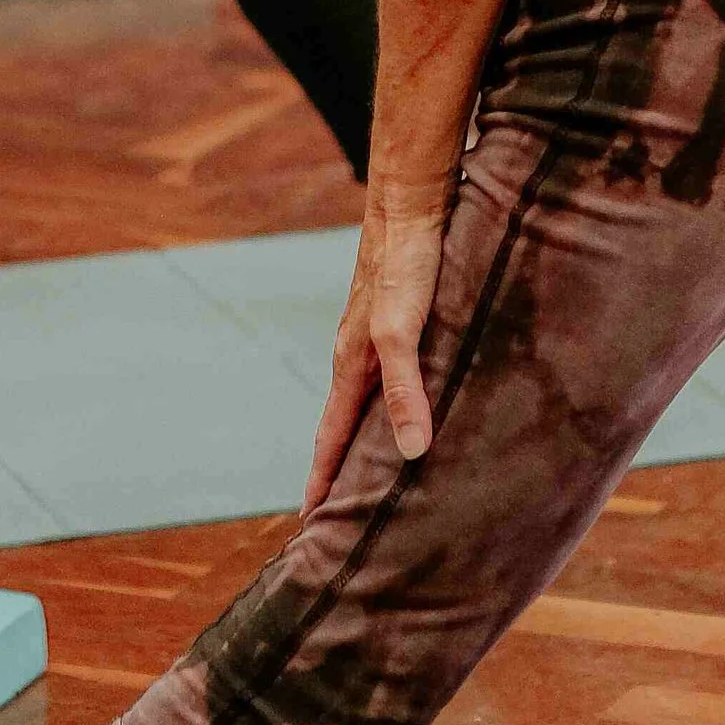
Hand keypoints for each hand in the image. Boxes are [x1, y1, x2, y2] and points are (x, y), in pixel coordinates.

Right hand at [304, 181, 450, 508]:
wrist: (411, 203)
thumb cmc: (405, 264)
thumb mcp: (401, 331)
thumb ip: (405, 389)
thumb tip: (410, 452)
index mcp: (350, 366)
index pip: (331, 437)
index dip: (322, 479)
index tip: (310, 521)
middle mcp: (358, 356)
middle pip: (344, 424)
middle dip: (339, 468)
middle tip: (340, 514)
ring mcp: (377, 337)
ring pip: (369, 400)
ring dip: (367, 437)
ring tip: (376, 472)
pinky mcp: (401, 320)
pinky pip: (392, 375)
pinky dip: (394, 404)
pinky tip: (415, 405)